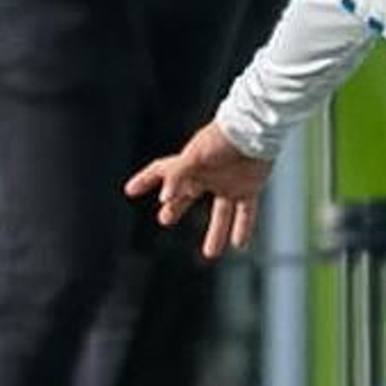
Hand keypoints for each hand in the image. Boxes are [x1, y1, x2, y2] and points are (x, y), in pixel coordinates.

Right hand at [125, 121, 272, 258]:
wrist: (255, 131)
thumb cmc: (223, 139)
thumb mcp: (196, 156)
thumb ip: (179, 175)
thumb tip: (165, 197)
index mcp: (190, 164)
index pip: (162, 171)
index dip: (146, 180)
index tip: (130, 191)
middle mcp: (208, 175)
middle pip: (187, 194)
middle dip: (176, 206)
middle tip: (164, 219)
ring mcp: (229, 183)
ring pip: (220, 213)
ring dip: (215, 232)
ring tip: (210, 254)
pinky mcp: (249, 187)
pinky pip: (245, 212)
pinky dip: (242, 228)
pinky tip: (239, 245)